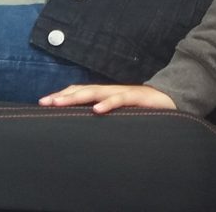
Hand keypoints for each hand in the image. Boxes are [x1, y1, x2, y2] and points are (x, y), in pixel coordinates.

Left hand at [39, 83, 175, 113]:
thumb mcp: (120, 114)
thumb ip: (105, 115)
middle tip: (45, 102)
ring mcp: (123, 93)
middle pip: (82, 90)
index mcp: (106, 95)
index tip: (43, 103)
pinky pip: (120, 99)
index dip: (61, 95)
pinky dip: (108, 103)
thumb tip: (85, 126)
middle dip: (62, 95)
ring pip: (96, 92)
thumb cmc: (143, 110)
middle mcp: (111, 91)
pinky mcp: (137, 98)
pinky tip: (97, 110)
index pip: (79, 91)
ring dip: (77, 97)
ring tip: (61, 102)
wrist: (172, 100)